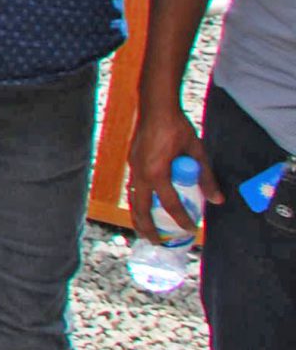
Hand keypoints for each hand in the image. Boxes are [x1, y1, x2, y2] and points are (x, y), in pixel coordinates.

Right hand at [128, 100, 220, 240]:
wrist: (155, 106)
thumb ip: (206, 177)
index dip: (181, 219)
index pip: (170, 204)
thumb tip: (218, 200)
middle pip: (140, 208)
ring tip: (143, 230)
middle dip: (147, 228)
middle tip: (156, 243)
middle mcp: (140, 173)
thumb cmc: (176, 126)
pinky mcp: (132, 161)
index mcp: (157, 172)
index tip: (190, 230)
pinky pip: (133, 187)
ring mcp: (133, 166)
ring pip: (132, 198)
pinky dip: (137, 200)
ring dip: (138, 216)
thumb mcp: (196, 152)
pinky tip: (142, 203)